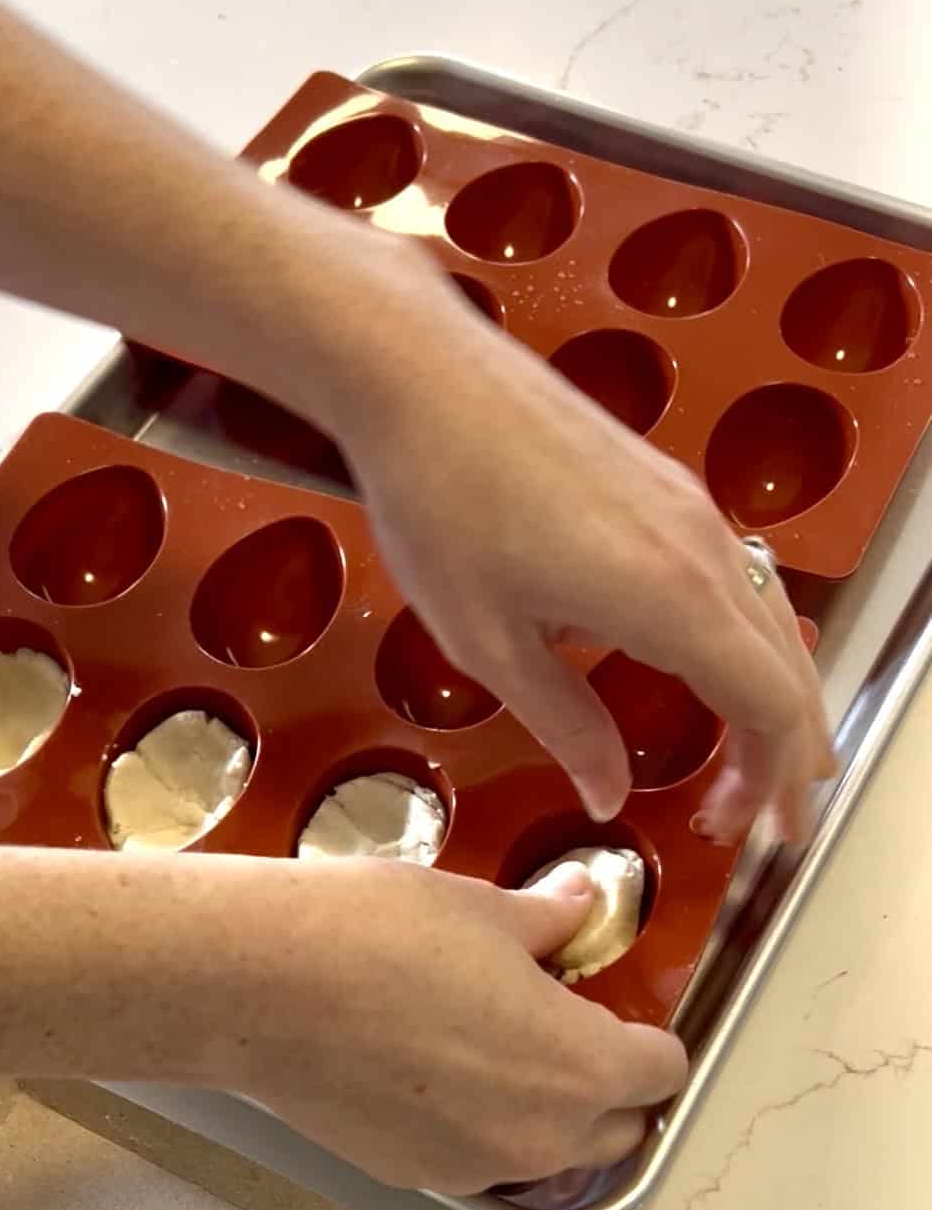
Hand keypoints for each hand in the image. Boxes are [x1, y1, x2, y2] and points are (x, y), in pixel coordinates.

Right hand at [229, 858, 686, 1194]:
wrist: (259, 988)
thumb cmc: (380, 934)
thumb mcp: (483, 908)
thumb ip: (549, 922)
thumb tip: (580, 904)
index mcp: (582, 1067)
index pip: (662, 1072)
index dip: (645, 1034)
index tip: (614, 1005)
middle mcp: (541, 1138)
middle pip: (615, 1129)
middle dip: (605, 1085)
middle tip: (560, 1024)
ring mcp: (474, 1168)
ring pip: (544, 1153)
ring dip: (542, 1112)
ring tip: (490, 1046)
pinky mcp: (412, 1176)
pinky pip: (474, 1159)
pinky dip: (473, 1126)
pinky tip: (427, 1069)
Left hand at [341, 280, 833, 844]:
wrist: (423, 376)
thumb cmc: (439, 499)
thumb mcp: (488, 644)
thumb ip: (564, 725)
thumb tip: (608, 794)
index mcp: (668, 597)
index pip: (768, 705)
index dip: (775, 781)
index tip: (758, 833)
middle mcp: (701, 549)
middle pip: (785, 669)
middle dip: (783, 756)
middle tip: (755, 822)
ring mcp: (690, 512)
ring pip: (769, 624)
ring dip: (766, 702)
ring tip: (741, 768)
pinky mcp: (666, 490)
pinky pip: (737, 584)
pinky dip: (742, 649)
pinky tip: (704, 678)